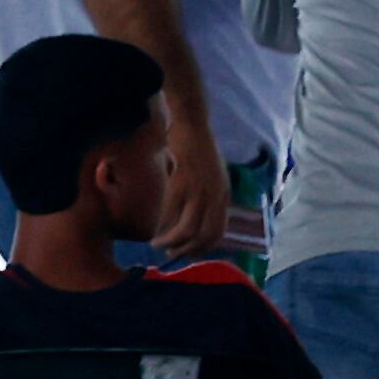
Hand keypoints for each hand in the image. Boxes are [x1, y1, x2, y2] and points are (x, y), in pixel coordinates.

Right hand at [152, 101, 231, 260]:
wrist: (192, 123)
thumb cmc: (199, 146)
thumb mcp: (211, 175)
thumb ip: (209, 195)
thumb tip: (197, 215)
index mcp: (224, 194)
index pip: (218, 231)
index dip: (203, 247)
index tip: (188, 253)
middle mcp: (216, 196)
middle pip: (205, 235)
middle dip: (187, 250)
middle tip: (171, 255)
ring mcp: (201, 190)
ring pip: (188, 228)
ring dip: (172, 242)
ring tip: (158, 246)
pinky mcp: (183, 182)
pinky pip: (172, 212)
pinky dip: (162, 225)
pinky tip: (154, 230)